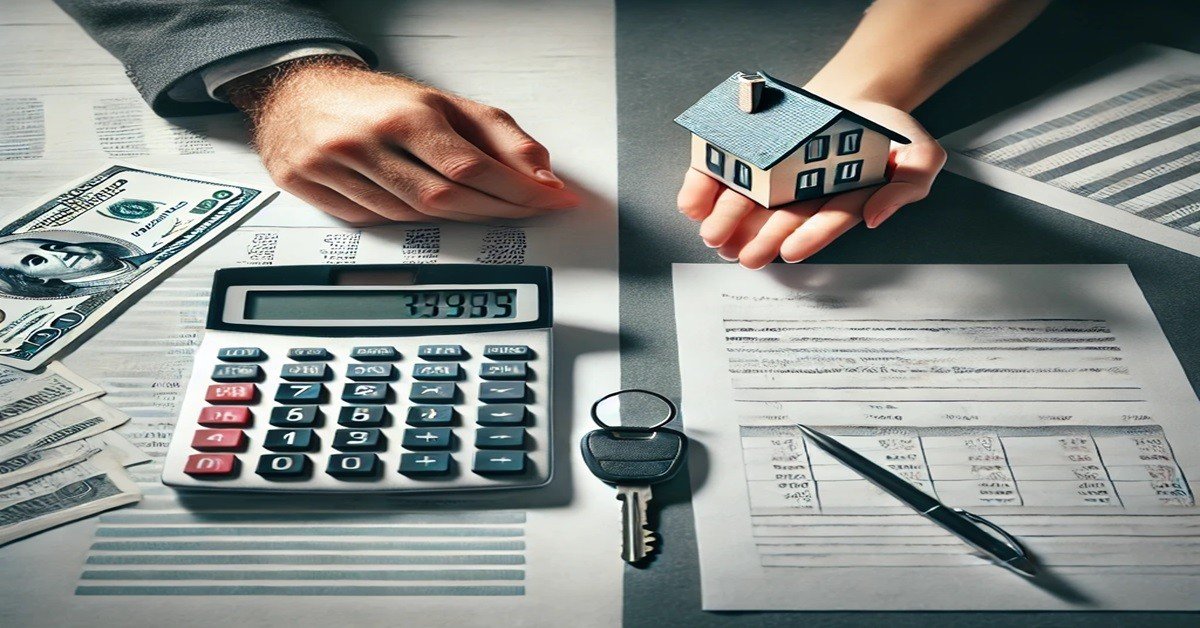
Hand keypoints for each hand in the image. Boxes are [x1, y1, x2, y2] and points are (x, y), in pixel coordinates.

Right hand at [227, 56, 579, 223]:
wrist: (299, 93)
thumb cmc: (379, 101)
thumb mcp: (445, 104)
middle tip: (528, 212)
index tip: (550, 200)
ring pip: (412, 217)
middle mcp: (368, 141)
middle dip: (497, 211)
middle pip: (446, 199)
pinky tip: (428, 211)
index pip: (474, 167)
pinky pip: (376, 222)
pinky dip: (409, 222)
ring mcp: (335, 168)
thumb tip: (542, 174)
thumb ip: (500, 137)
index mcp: (406, 115)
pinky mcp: (313, 188)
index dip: (518, 191)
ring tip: (483, 208)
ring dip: (457, 219)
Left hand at [676, 98, 944, 268]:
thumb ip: (908, 186)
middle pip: (781, 219)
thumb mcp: (918, 154)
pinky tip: (692, 203)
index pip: (827, 220)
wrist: (851, 95)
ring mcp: (772, 177)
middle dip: (762, 238)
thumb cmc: (882, 129)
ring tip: (715, 236)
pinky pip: (720, 174)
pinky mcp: (745, 156)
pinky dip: (702, 188)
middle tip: (745, 256)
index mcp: (842, 200)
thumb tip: (875, 218)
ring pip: (746, 203)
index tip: (792, 250)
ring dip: (728, 220)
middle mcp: (803, 196)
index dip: (811, 236)